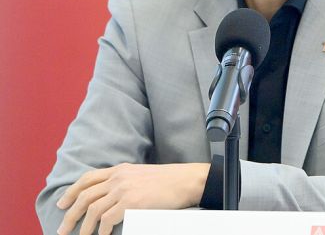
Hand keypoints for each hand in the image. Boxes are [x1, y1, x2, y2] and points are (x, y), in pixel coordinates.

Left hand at [56, 162, 208, 234]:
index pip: (87, 178)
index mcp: (120, 169)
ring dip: (84, 227)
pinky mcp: (132, 202)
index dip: (71, 192)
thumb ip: (124, 180)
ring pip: (93, 210)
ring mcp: (124, 189)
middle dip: (70, 214)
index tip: (62, 204)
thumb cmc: (170, 180)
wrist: (187, 181)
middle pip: (85, 196)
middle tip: (62, 229)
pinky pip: (108, 220)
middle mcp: (118, 177)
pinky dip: (103, 230)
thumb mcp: (142, 174)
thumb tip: (110, 195)